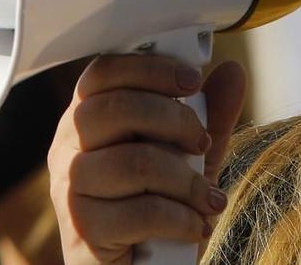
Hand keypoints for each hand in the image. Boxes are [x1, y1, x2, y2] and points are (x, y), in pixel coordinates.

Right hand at [48, 54, 247, 264]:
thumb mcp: (188, 159)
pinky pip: (142, 212)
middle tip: (202, 142)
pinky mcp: (83, 231)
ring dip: (186, 179)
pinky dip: (182, 218)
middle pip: (116, 108)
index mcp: (84, 120)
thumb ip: (207, 118)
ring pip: (134, 162)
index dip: (149, 68)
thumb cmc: (154, 213)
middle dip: (174, 119)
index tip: (192, 79)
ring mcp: (69, 191)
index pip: (103, 73)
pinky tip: (196, 225)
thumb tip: (233, 72)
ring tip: (208, 198)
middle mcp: (67, 149)